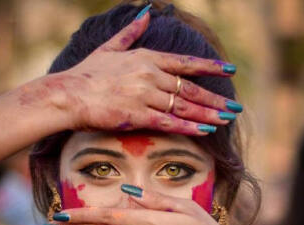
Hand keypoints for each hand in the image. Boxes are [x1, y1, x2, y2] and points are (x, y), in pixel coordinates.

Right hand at [47, 7, 241, 135]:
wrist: (68, 94)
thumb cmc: (86, 73)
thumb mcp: (109, 47)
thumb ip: (131, 33)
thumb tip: (146, 14)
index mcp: (146, 58)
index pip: (185, 62)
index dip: (209, 67)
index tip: (229, 70)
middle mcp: (150, 75)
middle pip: (189, 88)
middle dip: (214, 98)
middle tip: (235, 106)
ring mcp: (144, 95)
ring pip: (183, 105)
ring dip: (207, 113)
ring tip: (226, 119)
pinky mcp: (137, 115)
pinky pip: (169, 121)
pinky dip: (189, 126)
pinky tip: (206, 130)